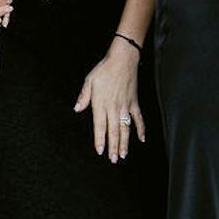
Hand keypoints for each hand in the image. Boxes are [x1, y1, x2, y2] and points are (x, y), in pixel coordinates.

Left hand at [74, 43, 145, 160]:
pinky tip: (142, 138)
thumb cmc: (105, 69)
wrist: (123, 59)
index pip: (100, 126)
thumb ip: (83, 97)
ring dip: (125, 142)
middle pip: (113, 131)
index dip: (100, 140)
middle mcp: (114, 107)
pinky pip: (138, 118)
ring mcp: (125, 106)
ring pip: (125, 128)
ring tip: (124, 155)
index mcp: (101, 104)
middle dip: (113, 146)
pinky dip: (141, 128)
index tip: (100, 151)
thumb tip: (77, 108)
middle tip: (113, 159)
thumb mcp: (89, 81)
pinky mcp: (134, 102)